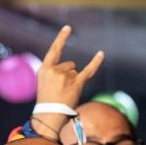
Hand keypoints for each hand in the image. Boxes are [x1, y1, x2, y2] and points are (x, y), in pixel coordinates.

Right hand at [33, 25, 103, 140]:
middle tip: (61, 91)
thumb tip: (73, 67)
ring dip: (74, 82)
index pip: (54, 50)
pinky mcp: (77, 84)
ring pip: (76, 72)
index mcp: (44, 69)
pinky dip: (96, 62)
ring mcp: (66, 77)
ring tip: (66, 94)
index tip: (68, 28)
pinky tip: (101, 54)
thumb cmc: (47, 101)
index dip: (61, 38)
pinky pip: (89, 70)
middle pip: (69, 65)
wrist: (49, 116)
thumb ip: (55, 72)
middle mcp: (55, 70)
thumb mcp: (44, 83)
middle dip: (68, 76)